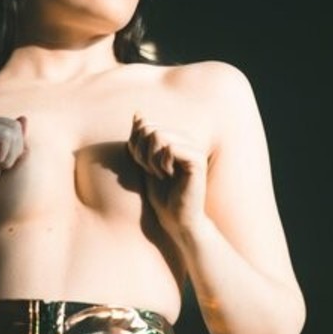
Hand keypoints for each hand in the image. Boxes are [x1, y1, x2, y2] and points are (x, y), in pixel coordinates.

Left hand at [127, 113, 208, 242]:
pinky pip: (170, 148)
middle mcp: (185, 138)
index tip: (141, 164)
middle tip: (149, 170)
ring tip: (158, 173)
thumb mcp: (144, 163)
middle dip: (141, 151)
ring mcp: (193, 147)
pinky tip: (167, 175)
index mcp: (174, 137)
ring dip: (151, 158)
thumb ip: (141, 139)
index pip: (144, 124)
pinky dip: (162, 163)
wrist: (176, 220)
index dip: (135, 144)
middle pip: (149, 128)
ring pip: (158, 135)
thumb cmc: (162, 196)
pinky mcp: (197, 160)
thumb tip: (138, 113)